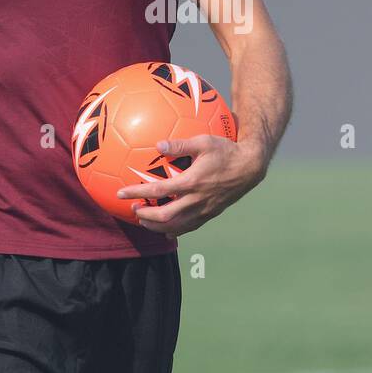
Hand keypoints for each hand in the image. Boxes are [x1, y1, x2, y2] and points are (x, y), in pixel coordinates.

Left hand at [117, 136, 265, 238]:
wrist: (250, 168)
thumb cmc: (226, 151)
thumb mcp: (204, 141)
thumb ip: (180, 144)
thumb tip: (158, 144)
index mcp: (191, 182)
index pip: (158, 191)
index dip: (137, 193)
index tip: (121, 193)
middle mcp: (197, 200)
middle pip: (165, 216)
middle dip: (146, 216)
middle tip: (133, 209)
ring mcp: (204, 210)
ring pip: (176, 226)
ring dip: (157, 226)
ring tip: (145, 221)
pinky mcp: (210, 214)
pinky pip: (190, 227)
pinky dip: (175, 230)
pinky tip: (167, 231)